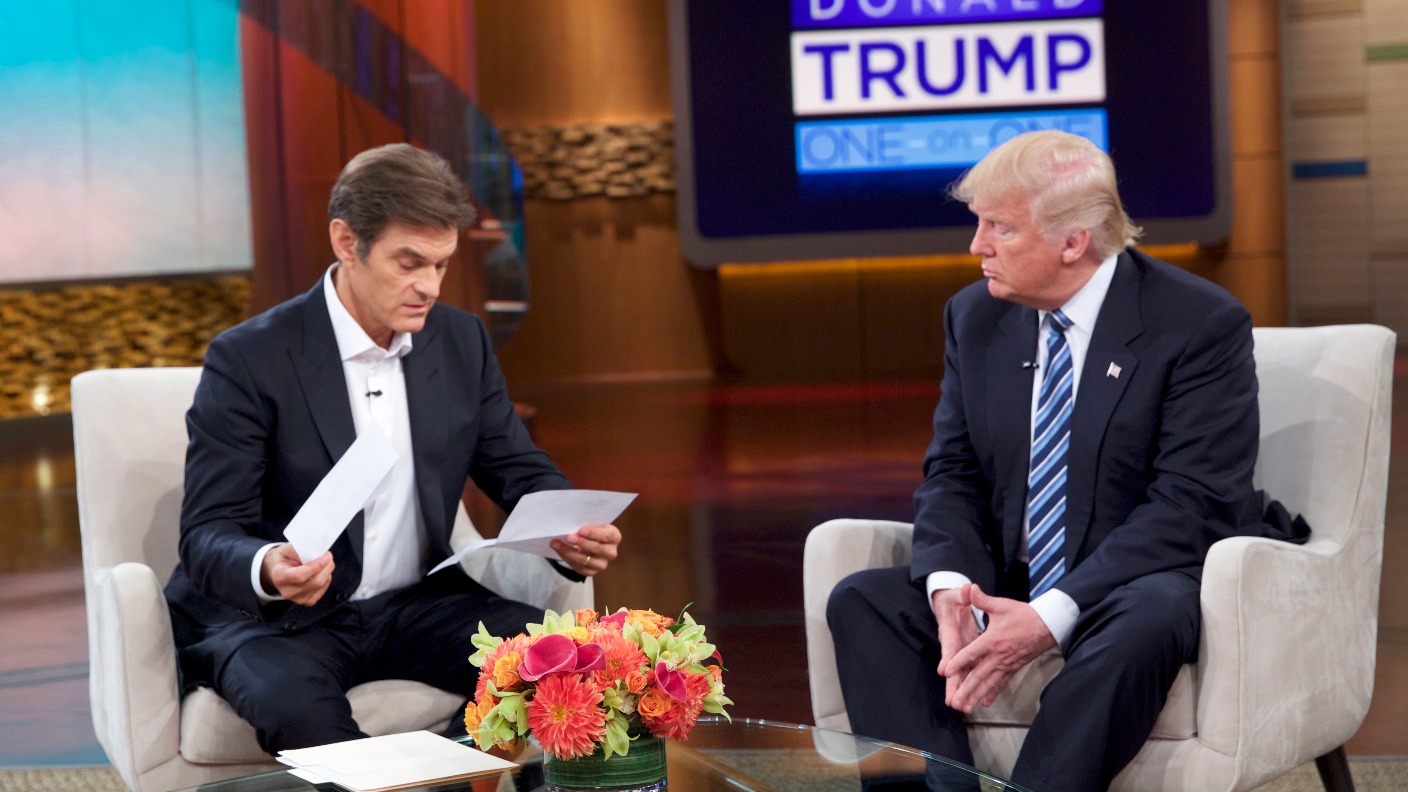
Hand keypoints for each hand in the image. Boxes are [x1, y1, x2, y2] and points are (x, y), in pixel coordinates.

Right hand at [261, 544, 333, 605]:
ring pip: (321, 585)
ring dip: (327, 571)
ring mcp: (298, 599)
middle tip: (328, 556)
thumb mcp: (287, 549)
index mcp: (279, 576)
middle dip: (326, 567)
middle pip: (315, 582)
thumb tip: (318, 552)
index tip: (325, 556)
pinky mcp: (308, 601)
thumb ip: (301, 550)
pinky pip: (323, 589)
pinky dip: (326, 579)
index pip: (300, 575)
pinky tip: (321, 572)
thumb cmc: (283, 558)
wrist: (277, 571)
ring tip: (324, 562)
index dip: (316, 566)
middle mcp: (287, 591)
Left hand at [550, 524, 620, 576]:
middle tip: (568, 537)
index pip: (606, 535)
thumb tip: (573, 521)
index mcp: (614, 537)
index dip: (594, 533)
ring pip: (585, 560)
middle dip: (580, 542)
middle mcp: (610, 552)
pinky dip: (567, 558)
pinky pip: (578, 567)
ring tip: (556, 543)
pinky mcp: (591, 572)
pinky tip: (559, 550)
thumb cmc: (592, 528)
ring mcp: (601, 564)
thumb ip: (588, 522)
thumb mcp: (594, 523)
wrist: (590, 541)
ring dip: (569, 552)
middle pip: (596, 548)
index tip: (581, 530)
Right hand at [932, 586, 980, 704]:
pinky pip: (969, 673)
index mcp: (950, 630)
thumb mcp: (957, 595)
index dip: (948, 658)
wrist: (948, 604)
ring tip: (962, 708)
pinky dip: (972, 687)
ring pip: (960, 675)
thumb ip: (963, 594)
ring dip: (961, 691)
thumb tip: (966, 588)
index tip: (946, 671)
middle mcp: (952, 645)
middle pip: (952, 668)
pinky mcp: (966, 656)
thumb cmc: (952, 600)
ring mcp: (959, 652)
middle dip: (952, 685)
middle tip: (952, 701)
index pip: (949, 645)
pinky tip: (975, 701)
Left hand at [942, 585, 1055, 713]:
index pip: (971, 653)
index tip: (947, 672)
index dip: (958, 662)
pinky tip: (985, 703)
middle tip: (954, 702)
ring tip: (966, 708)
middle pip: (978, 675)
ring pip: (988, 683)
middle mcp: (998, 656)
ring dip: (976, 696)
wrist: (1048, 626)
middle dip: (966, 690)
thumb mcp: (1001, 605)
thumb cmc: (1024, 615)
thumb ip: (982, 600)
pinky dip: (993, 693)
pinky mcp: (1013, 668)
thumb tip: (969, 588)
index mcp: (992, 640)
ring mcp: (1006, 664)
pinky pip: (1001, 683)